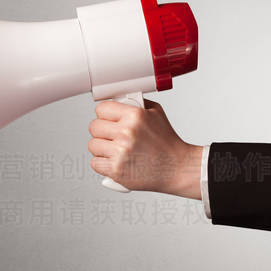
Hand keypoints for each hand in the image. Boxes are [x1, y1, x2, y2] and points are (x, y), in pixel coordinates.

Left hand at [88, 98, 202, 197]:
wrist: (177, 167)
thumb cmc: (167, 143)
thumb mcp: (156, 114)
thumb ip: (136, 104)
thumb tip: (117, 100)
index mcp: (135, 116)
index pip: (101, 109)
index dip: (104, 114)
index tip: (107, 118)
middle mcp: (126, 133)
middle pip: (94, 127)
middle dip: (102, 131)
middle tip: (111, 135)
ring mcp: (120, 152)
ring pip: (93, 145)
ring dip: (101, 148)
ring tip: (114, 149)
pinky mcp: (116, 170)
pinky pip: (95, 163)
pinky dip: (102, 163)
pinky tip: (114, 161)